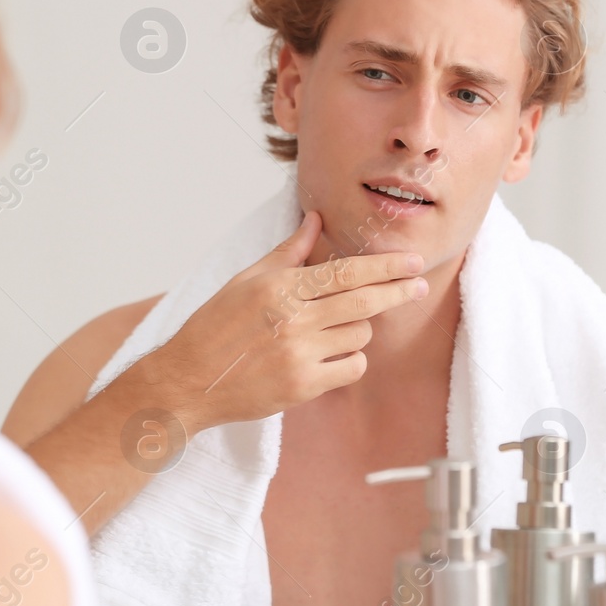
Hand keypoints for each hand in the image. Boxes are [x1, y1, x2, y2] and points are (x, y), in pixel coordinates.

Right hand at [131, 211, 426, 430]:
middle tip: (417, 285)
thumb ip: (288, 251)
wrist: (187, 380)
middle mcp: (292, 318)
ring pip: (360, 334)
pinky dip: (351, 360)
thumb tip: (316, 219)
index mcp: (280, 286)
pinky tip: (335, 355)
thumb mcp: (247, 280)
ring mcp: (298, 353)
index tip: (412, 262)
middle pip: (364, 301)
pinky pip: (351, 367)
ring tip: (340, 328)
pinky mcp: (302, 386)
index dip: (386, 266)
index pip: (347, 271)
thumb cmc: (215, 326)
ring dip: (360, 329)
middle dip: (397, 291)